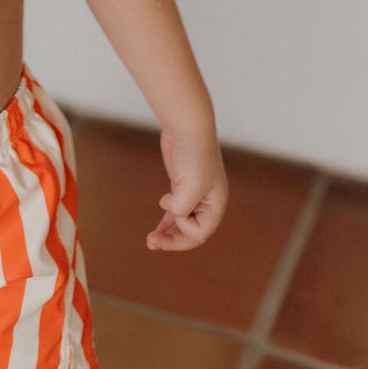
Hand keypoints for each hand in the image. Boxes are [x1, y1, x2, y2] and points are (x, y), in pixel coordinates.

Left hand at [146, 124, 228, 250]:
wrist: (187, 125)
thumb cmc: (192, 154)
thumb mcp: (189, 186)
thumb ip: (181, 208)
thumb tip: (172, 214)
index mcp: (216, 205)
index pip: (199, 233)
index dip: (182, 228)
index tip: (170, 202)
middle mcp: (208, 203)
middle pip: (191, 232)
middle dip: (172, 240)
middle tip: (151, 243)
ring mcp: (194, 194)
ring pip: (182, 223)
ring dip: (167, 233)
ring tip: (151, 242)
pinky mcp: (181, 185)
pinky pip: (177, 210)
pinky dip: (167, 219)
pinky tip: (160, 221)